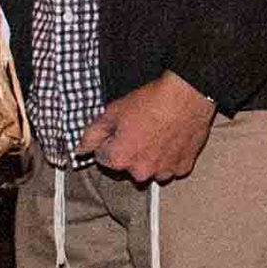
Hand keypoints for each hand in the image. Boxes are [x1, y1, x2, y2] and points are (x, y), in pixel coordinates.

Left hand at [81, 71, 213, 182]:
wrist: (186, 95)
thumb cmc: (151, 101)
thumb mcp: (113, 111)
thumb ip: (92, 134)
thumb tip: (80, 149)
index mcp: (119, 159)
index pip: (102, 158)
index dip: (108, 141)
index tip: (120, 129)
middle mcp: (141, 171)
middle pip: (127, 166)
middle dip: (130, 151)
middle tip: (141, 129)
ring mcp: (164, 171)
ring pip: (151, 169)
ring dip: (151, 157)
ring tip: (158, 133)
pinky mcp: (183, 167)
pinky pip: (171, 166)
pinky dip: (170, 157)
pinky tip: (172, 138)